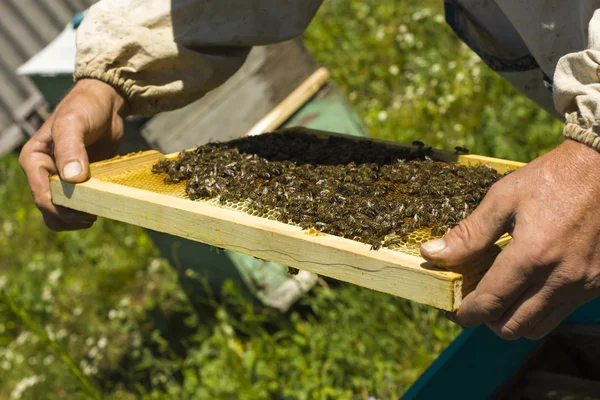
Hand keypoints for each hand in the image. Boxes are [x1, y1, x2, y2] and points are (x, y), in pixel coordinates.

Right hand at [19, 79, 128, 230]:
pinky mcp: (81, 181)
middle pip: (50, 209)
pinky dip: (89, 209)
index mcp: (35, 159)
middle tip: (93, 216)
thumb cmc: (85, 107)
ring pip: (62, 212)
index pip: (42, 195)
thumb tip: (71, 178)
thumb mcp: (74, 123)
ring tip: (97, 213)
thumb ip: (70, 148)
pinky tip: (103, 205)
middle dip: (69, 217)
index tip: (85, 213)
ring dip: (76, 219)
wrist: (106, 102)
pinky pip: (79, 204)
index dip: (61, 209)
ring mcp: (63, 178)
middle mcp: (45, 172)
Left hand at [420, 139, 599, 339]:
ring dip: (512, 319)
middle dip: (486, 320)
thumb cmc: (551, 179)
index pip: (491, 302)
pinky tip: (526, 287)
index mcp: (533, 254)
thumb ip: (468, 233)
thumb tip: (431, 254)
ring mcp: (584, 284)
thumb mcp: (503, 198)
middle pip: (513, 326)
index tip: (452, 311)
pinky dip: (537, 310)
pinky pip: (560, 312)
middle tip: (473, 304)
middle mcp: (561, 277)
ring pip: (538, 326)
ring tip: (498, 298)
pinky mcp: (598, 284)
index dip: (466, 313)